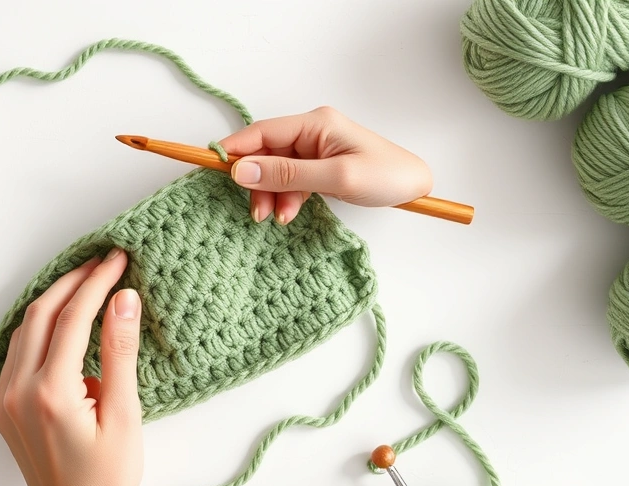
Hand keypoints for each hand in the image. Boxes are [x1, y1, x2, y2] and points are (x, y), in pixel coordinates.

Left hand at [0, 248, 142, 485]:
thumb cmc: (107, 479)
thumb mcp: (124, 414)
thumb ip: (120, 352)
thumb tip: (123, 299)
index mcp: (50, 392)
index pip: (73, 318)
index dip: (96, 283)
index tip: (117, 260)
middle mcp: (17, 391)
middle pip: (40, 314)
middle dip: (72, 282)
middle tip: (102, 263)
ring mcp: (4, 399)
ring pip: (24, 330)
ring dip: (54, 302)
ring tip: (87, 283)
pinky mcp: (2, 407)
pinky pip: (18, 353)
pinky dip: (41, 329)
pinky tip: (65, 321)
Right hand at [218, 106, 432, 224]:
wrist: (416, 187)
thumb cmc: (386, 175)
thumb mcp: (335, 178)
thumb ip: (287, 174)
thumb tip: (241, 171)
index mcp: (315, 123)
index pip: (263, 131)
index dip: (235, 148)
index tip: (211, 165)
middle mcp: (311, 132)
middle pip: (266, 153)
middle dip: (256, 181)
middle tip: (256, 211)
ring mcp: (315, 151)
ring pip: (275, 171)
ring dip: (270, 194)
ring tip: (276, 218)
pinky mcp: (319, 168)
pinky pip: (290, 182)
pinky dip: (285, 199)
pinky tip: (289, 214)